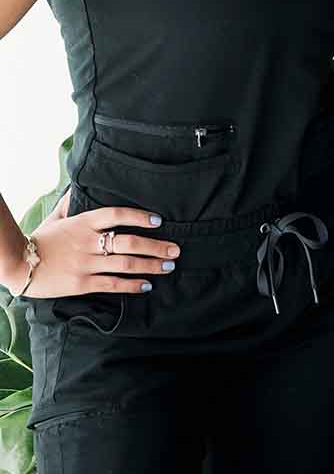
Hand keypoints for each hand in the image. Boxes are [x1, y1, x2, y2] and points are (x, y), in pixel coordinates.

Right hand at [8, 206, 180, 296]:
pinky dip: (132, 285)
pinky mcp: (82, 284)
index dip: (140, 216)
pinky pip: (112, 285)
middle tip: (175, 249)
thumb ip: (71, 203)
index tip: (158, 220)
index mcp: (84, 222)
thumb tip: (78, 188)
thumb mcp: (57, 216)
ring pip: (125, 264)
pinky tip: (147, 285)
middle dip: (156, 246)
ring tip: (168, 266)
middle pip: (129, 242)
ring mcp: (86, 264)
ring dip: (150, 265)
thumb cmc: (40, 239)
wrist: (19, 265)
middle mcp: (89, 242)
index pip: (118, 214)